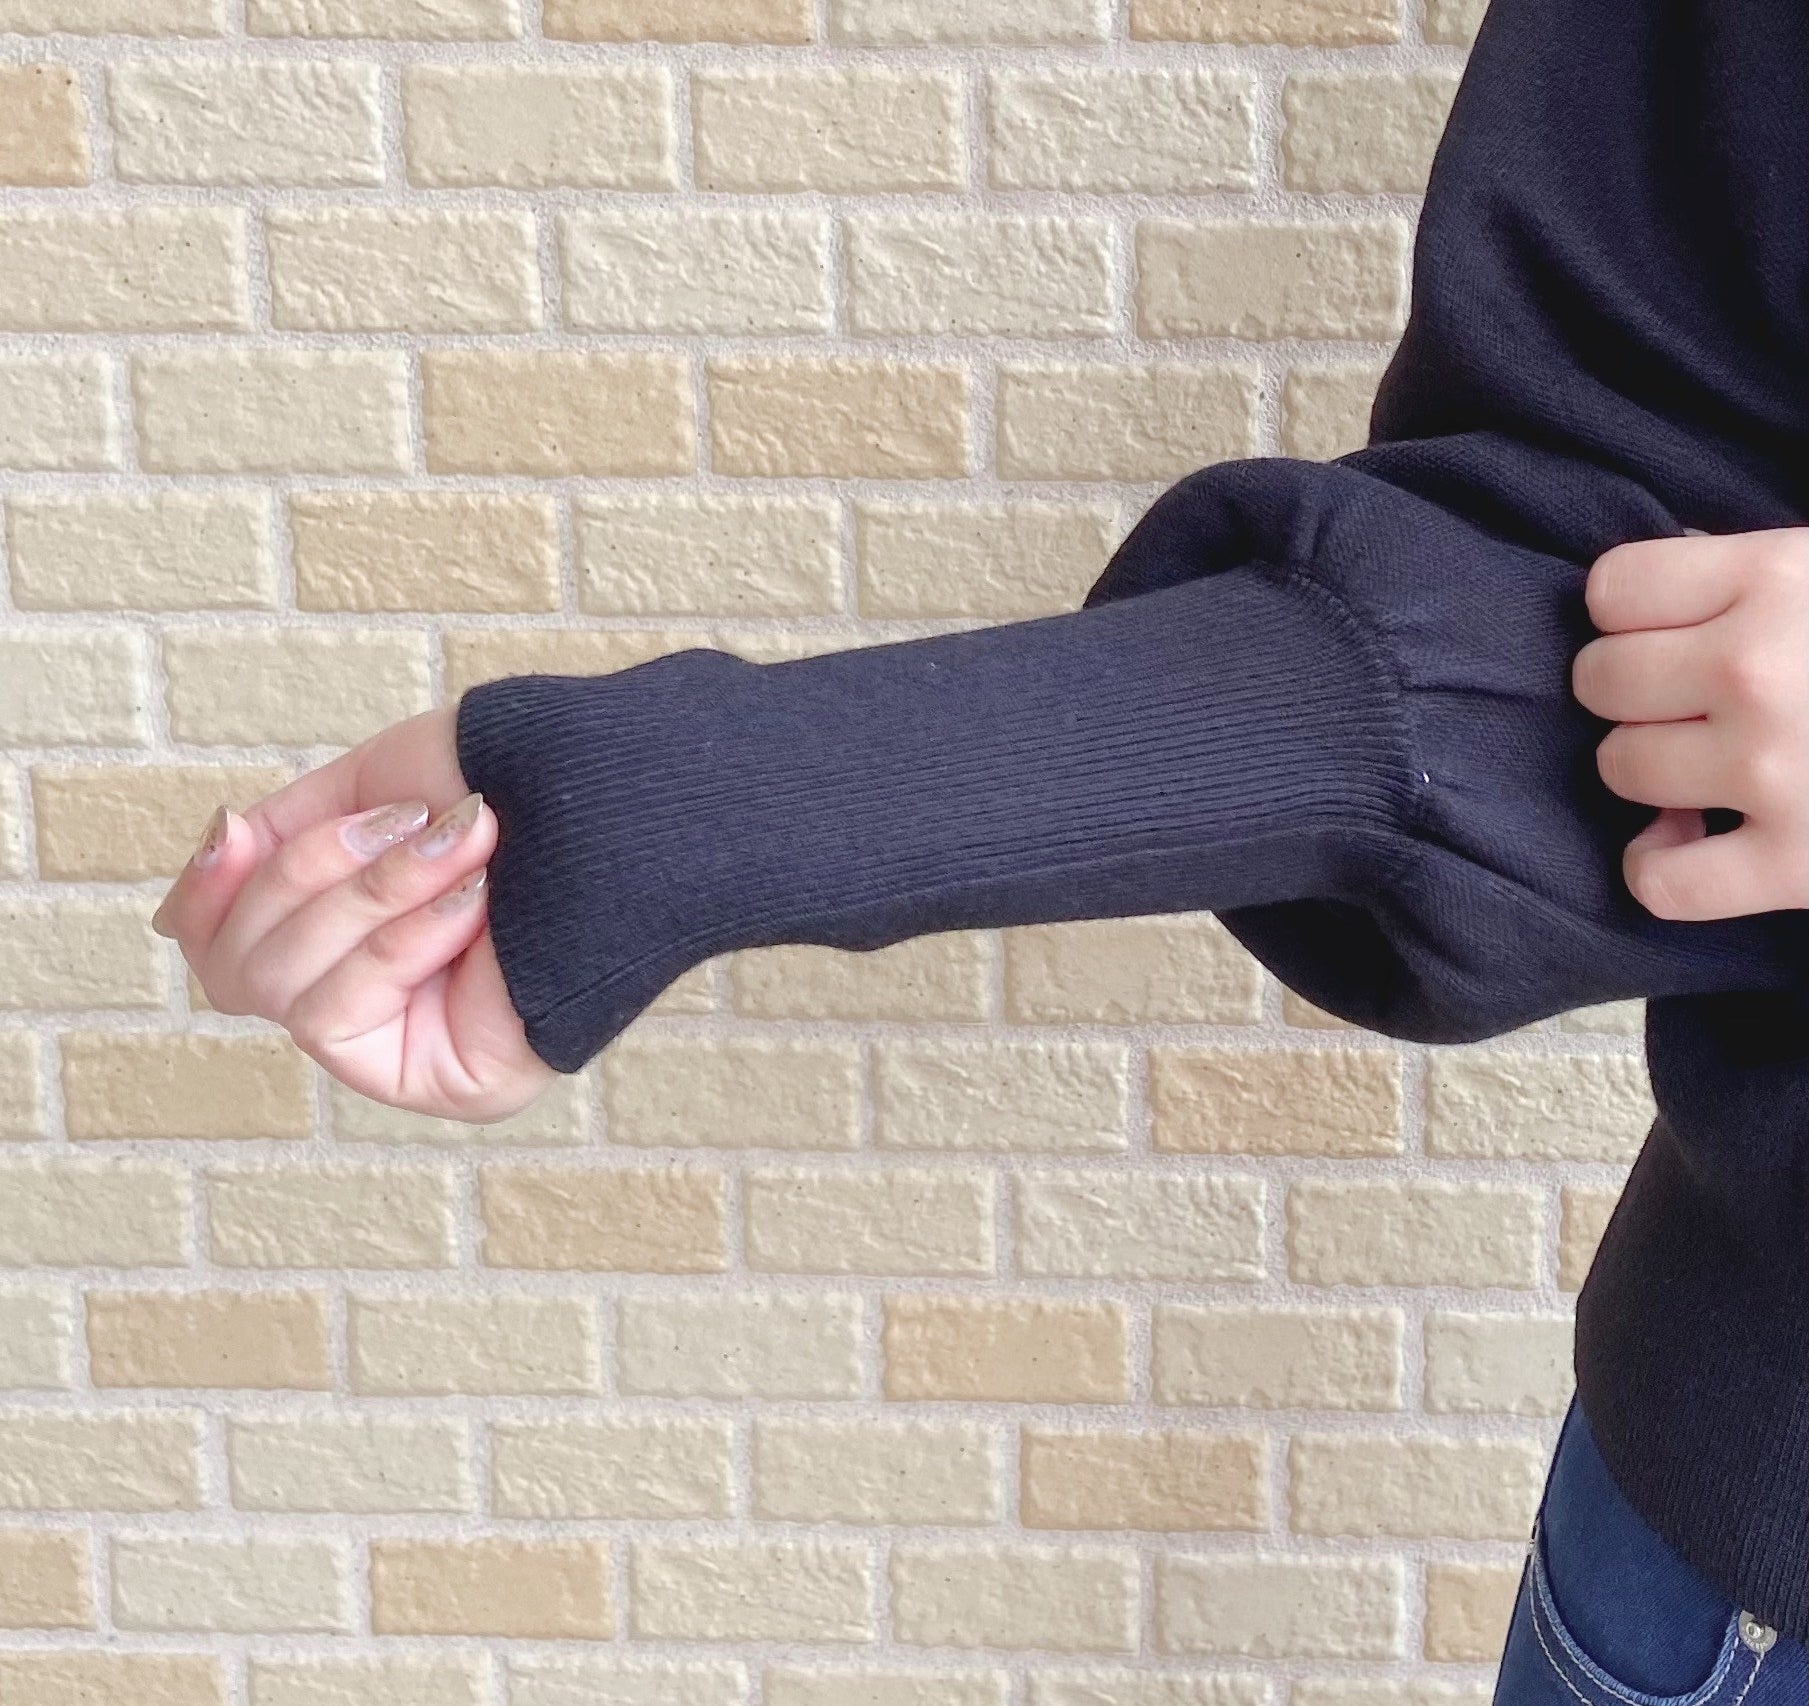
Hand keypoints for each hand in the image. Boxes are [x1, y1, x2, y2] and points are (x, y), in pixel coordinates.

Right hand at [150, 706, 556, 1122]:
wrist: (614, 801)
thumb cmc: (515, 790)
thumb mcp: (364, 796)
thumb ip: (276, 847)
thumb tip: (182, 899)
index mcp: (354, 943)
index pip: (221, 951)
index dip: (209, 893)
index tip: (236, 827)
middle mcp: (375, 1008)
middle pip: (237, 969)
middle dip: (311, 875)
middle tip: (407, 819)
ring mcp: (406, 1054)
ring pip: (281, 986)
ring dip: (370, 894)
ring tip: (460, 843)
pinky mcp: (444, 1083)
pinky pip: (341, 1015)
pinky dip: (404, 938)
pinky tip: (474, 901)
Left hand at [1573, 526, 1807, 920]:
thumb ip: (1750, 574)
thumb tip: (1651, 578)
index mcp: (1778, 578)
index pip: (1611, 588)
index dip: (1635, 617)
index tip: (1678, 635)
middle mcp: (1756, 668)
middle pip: (1599, 678)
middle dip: (1636, 694)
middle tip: (1693, 706)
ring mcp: (1772, 771)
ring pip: (1619, 767)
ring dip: (1653, 774)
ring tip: (1712, 770)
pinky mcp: (1795, 866)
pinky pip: (1660, 883)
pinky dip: (1663, 870)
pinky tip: (1694, 844)